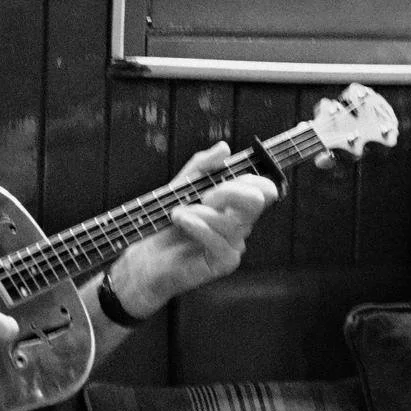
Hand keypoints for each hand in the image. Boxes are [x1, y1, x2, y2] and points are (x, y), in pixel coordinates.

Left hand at [110, 142, 277, 318]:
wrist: (146, 256)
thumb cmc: (164, 223)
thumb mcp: (181, 186)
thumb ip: (202, 166)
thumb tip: (224, 148)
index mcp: (236, 205)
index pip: (264, 188)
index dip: (248, 179)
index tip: (218, 181)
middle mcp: (241, 224)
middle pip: (257, 200)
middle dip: (227, 192)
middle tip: (202, 196)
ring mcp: (235, 244)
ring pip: (233, 221)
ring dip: (200, 211)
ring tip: (177, 213)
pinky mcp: (225, 262)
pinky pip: (220, 240)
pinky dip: (198, 226)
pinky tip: (182, 222)